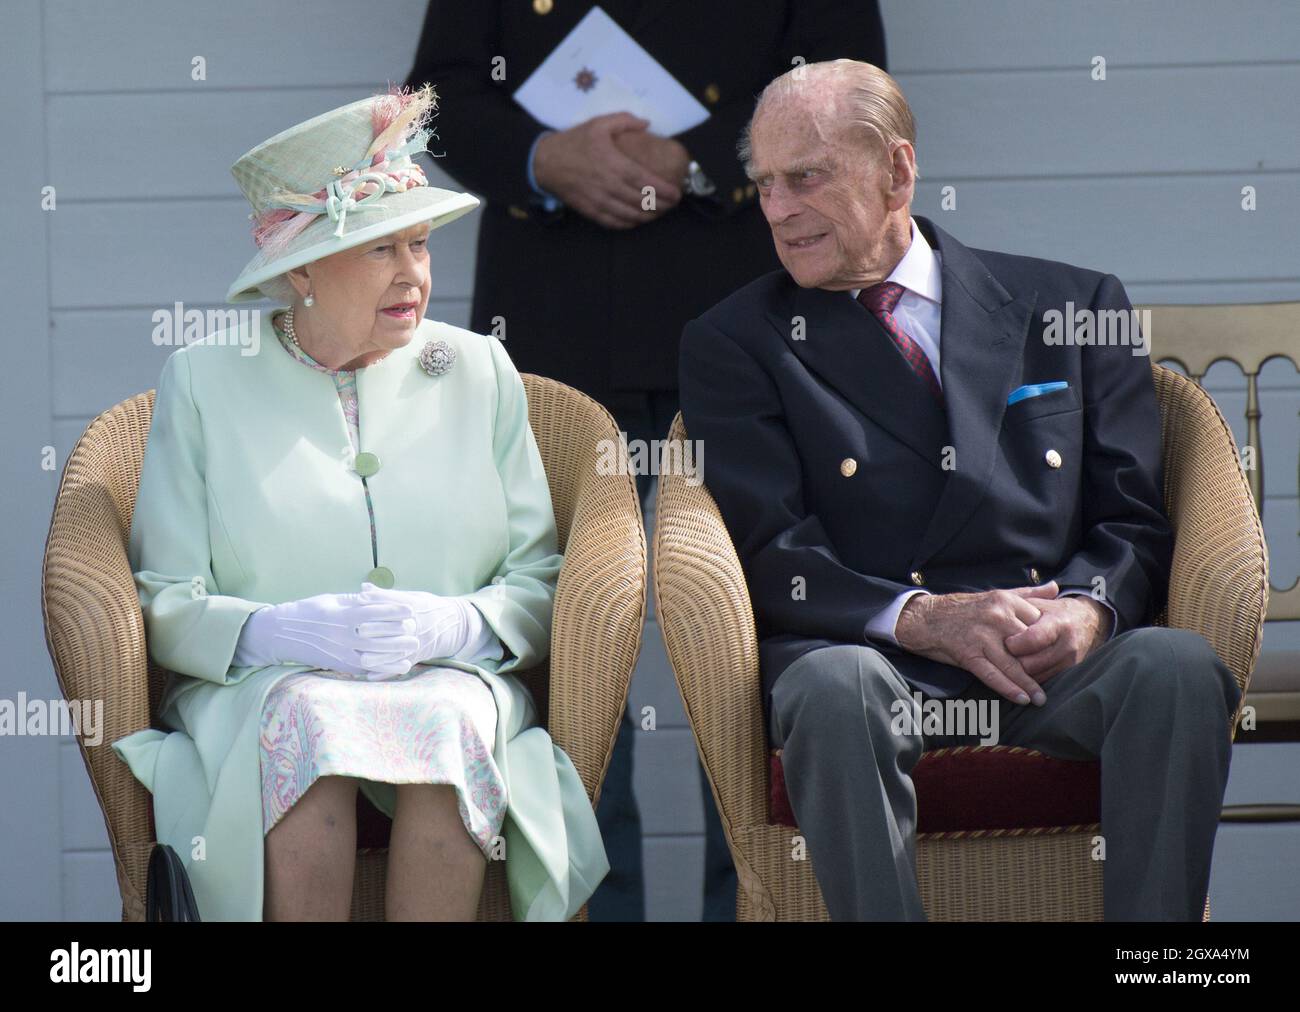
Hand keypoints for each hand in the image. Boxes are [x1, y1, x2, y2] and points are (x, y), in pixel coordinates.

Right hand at [232, 590, 419, 679]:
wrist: (281, 634)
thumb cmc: (308, 611)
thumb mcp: (331, 600)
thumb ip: (355, 600)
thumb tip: (380, 595)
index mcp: (339, 615)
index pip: (371, 612)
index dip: (393, 611)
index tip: (410, 609)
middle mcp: (340, 636)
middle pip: (376, 635)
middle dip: (398, 633)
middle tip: (416, 630)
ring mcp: (339, 653)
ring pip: (373, 655)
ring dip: (395, 653)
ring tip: (413, 647)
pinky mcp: (339, 665)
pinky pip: (365, 668)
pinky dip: (384, 667)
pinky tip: (399, 665)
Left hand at [355, 583, 475, 678]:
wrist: (456, 623)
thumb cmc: (428, 608)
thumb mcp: (413, 597)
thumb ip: (387, 596)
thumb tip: (363, 587)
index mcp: (416, 606)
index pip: (395, 600)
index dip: (378, 598)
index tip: (360, 598)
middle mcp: (418, 623)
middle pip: (397, 626)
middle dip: (378, 628)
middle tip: (359, 629)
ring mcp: (419, 640)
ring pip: (399, 649)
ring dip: (381, 655)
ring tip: (362, 658)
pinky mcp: (419, 654)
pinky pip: (402, 664)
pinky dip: (387, 672)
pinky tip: (371, 675)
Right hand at [533, 112, 682, 228]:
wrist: (545, 162)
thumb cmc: (575, 142)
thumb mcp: (598, 123)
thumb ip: (624, 121)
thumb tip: (647, 124)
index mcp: (613, 164)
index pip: (645, 182)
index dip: (663, 190)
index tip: (676, 193)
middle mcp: (608, 186)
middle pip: (641, 201)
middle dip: (661, 205)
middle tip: (672, 204)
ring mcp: (599, 201)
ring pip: (630, 215)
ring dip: (648, 216)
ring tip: (660, 212)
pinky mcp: (591, 211)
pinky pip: (615, 223)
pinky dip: (630, 224)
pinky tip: (639, 220)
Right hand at [895, 582, 1060, 705]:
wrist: (926, 617)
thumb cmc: (963, 609)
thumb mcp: (997, 594)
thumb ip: (1028, 593)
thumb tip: (1055, 587)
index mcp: (1006, 601)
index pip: (1038, 625)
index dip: (1047, 642)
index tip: (1056, 656)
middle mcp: (996, 618)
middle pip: (1028, 647)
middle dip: (1041, 665)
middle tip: (1055, 681)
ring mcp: (982, 637)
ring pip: (1013, 664)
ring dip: (1029, 684)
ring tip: (1041, 699)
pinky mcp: (968, 653)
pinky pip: (992, 674)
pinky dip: (1008, 688)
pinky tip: (1021, 698)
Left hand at [1004, 595, 1111, 682]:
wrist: (1090, 621)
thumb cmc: (1056, 611)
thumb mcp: (1040, 604)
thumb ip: (1020, 611)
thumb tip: (998, 621)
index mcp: (1058, 623)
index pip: (1033, 639)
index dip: (1015, 643)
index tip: (1005, 641)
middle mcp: (1067, 645)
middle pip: (1031, 663)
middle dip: (1012, 661)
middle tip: (1000, 655)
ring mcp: (1069, 661)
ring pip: (1035, 676)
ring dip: (1018, 673)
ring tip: (1007, 662)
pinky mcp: (1069, 672)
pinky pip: (1043, 680)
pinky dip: (1028, 678)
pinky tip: (1020, 669)